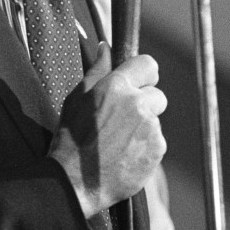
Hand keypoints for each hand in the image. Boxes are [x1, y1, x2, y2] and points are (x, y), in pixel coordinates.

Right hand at [49, 42, 167, 217]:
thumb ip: (97, 70)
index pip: (148, 64)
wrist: (75, 180)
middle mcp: (138, 104)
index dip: (145, 73)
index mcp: (117, 86)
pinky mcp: (157, 150)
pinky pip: (157, 142)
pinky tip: (126, 154)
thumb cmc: (71, 138)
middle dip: (145, 104)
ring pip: (155, 121)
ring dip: (143, 127)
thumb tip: (106, 49)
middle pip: (157, 95)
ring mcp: (150, 128)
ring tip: (120, 141)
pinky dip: (145, 147)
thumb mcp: (77, 97)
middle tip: (123, 119)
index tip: (140, 81)